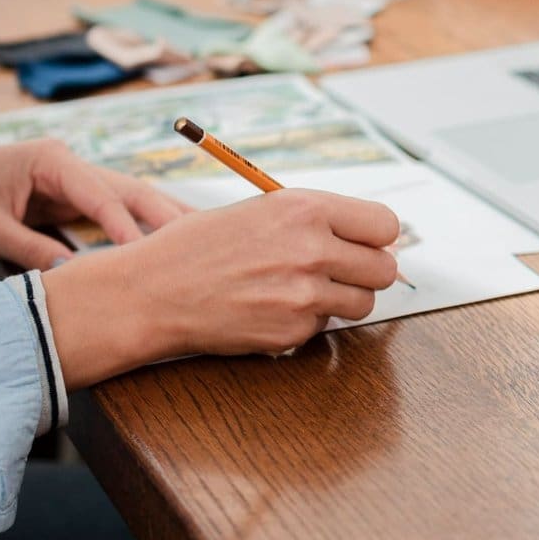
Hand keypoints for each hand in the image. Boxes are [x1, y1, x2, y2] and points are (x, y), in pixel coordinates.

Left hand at [0, 141, 191, 268]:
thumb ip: (31, 251)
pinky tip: (162, 252)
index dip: (129, 229)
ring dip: (160, 224)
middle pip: (131, 192)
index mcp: (52, 161)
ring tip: (199, 248)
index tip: (152, 259)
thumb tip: (75, 277)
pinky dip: (137, 232)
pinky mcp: (71, 199)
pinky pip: (112, 216)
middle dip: (167, 218)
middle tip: (204, 246)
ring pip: (129, 202)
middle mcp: (71, 165)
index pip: (104, 196)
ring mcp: (73, 181)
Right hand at [42, 188, 400, 388]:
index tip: (366, 243)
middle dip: (368, 272)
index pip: (385, 224)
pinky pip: (325, 326)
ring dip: (343, 299)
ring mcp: (304, 294)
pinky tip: (272, 308)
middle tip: (341, 271)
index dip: (378, 237)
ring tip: (304, 289)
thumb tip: (369, 235)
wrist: (153, 290)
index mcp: (305, 208)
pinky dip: (306, 321)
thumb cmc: (201, 246)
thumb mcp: (261, 211)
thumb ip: (315, 220)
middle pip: (385, 268)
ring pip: (364, 303)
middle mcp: (312, 249)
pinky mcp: (293, 331)